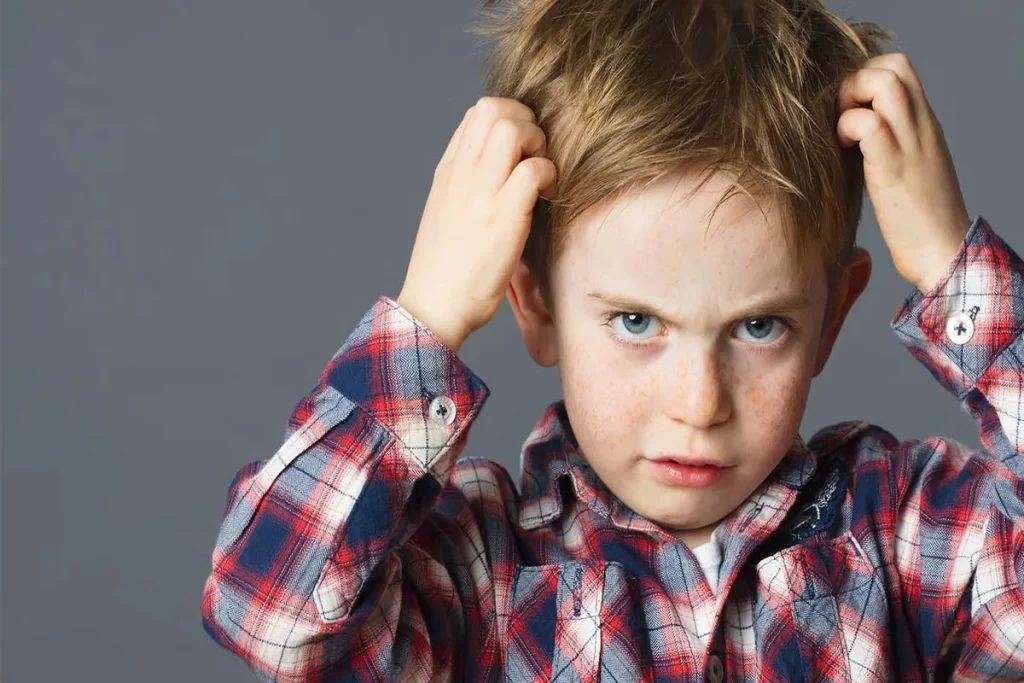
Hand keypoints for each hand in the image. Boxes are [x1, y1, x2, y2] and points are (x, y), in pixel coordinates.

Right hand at [397, 97, 556, 352]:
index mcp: (448, 171)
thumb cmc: (445, 269)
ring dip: (538, 144)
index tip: (522, 149)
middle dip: (527, 122)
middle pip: (494, 109)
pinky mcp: (503, 217)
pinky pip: (534, 170)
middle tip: (537, 156)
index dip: (509, 119)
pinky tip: (548, 196)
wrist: (433, 306)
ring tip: (542, 175)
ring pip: (513, 129)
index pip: (477, 114)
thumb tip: (499, 170)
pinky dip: (548, 175)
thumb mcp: (448, 213)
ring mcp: (480, 193)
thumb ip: (468, 185)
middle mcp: (461, 174)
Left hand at [837, 52, 970, 291]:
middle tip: (841, 115)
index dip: (866, 75)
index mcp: (924, 124)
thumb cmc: (918, 219)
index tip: (848, 107)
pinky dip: (848, 127)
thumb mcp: (906, 167)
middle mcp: (921, 126)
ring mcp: (910, 144)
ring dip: (851, 98)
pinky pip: (869, 124)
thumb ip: (887, 143)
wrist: (943, 252)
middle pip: (894, 65)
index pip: (900, 68)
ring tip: (842, 131)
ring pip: (884, 83)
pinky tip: (843, 149)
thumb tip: (852, 133)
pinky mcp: (893, 167)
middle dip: (857, 78)